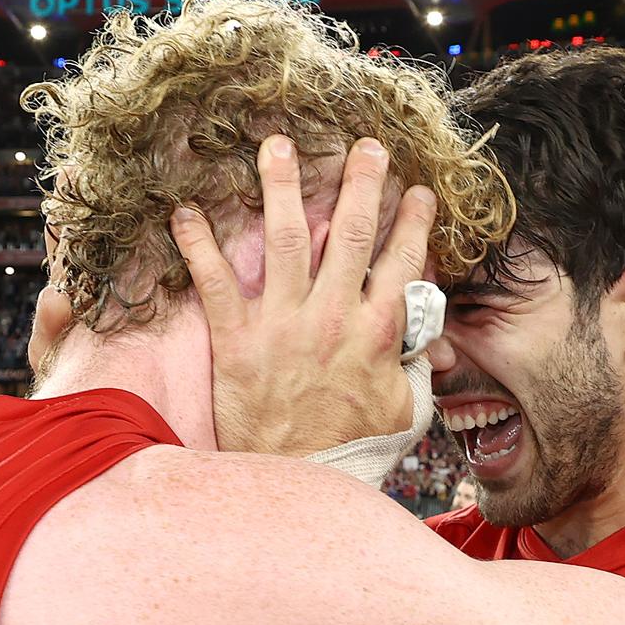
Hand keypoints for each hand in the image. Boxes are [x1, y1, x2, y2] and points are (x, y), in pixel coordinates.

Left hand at [171, 135, 437, 456]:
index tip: (418, 190)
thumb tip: (439, 347)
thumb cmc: (352, 447)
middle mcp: (333, 317)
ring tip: (278, 145)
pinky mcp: (238, 340)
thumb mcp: (402, 410)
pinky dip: (198, 245)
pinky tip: (185, 211)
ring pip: (287, 239)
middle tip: (365, 146)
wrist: (296, 479)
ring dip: (284, 187)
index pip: (402, 262)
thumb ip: (417, 370)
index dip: (413, 223)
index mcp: (378, 331)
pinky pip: (216, 282)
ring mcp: (283, 324)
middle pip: (352, 235)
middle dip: (362, 184)